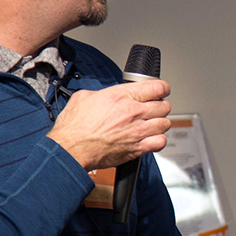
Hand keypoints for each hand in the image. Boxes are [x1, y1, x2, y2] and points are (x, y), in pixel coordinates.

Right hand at [46, 80, 170, 169]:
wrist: (70, 149)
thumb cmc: (74, 126)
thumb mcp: (84, 97)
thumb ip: (102, 93)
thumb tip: (106, 94)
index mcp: (121, 96)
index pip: (157, 87)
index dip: (162, 88)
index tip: (160, 91)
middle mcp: (133, 112)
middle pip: (164, 105)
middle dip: (161, 106)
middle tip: (154, 108)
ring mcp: (137, 131)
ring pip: (165, 123)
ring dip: (161, 123)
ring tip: (153, 124)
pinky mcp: (136, 148)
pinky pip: (160, 142)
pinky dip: (159, 140)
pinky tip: (152, 139)